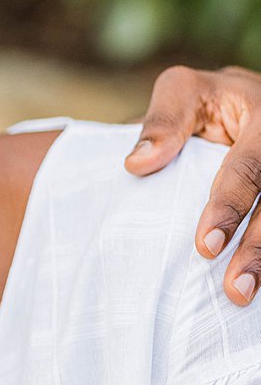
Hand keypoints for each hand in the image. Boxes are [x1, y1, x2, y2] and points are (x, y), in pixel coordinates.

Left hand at [125, 63, 260, 302]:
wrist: (247, 100)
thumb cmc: (210, 100)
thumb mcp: (184, 90)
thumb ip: (165, 120)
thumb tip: (137, 163)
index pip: (247, 168)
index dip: (228, 207)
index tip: (206, 247)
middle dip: (257, 246)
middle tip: (234, 286)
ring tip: (242, 294)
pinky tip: (259, 286)